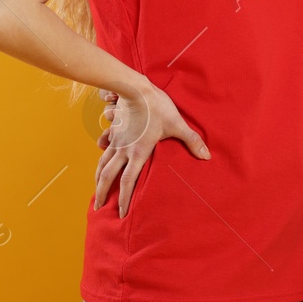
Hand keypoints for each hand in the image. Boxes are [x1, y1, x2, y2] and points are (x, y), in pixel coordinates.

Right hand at [92, 82, 208, 217]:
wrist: (136, 88)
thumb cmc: (158, 107)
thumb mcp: (177, 124)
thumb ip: (191, 141)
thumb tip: (206, 156)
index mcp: (138, 153)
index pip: (128, 182)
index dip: (124, 199)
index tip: (121, 214)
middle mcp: (124, 150)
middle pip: (108, 176)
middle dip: (102, 193)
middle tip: (98, 208)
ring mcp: (116, 140)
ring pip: (102, 163)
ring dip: (97, 178)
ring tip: (95, 190)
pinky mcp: (114, 130)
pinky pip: (104, 146)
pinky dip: (101, 155)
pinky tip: (100, 158)